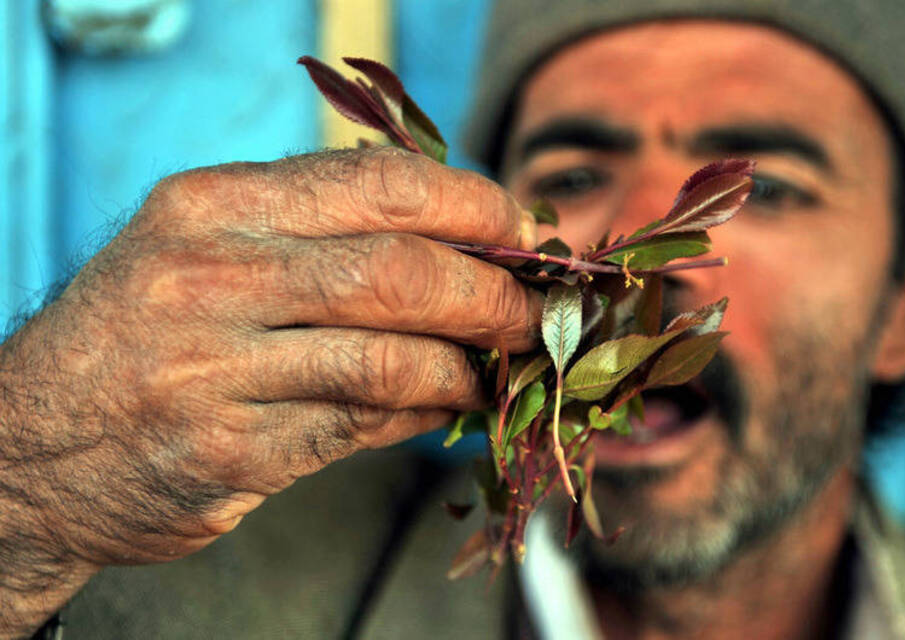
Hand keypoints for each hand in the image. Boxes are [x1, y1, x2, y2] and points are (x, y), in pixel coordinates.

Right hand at [0, 148, 539, 634]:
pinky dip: (420, 415)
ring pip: (388, 359)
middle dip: (489, 295)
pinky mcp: (225, 452)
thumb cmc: (144, 333)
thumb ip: (324, 238)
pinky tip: (443, 406)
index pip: (380, 185)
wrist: (29, 442)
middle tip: (530, 314)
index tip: (523, 234)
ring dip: (465, 366)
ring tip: (496, 366)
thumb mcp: (210, 251)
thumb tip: (466, 249)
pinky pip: (358, 427)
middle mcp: (206, 277)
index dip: (475, 209)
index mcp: (213, 206)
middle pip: (397, 272)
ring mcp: (211, 370)